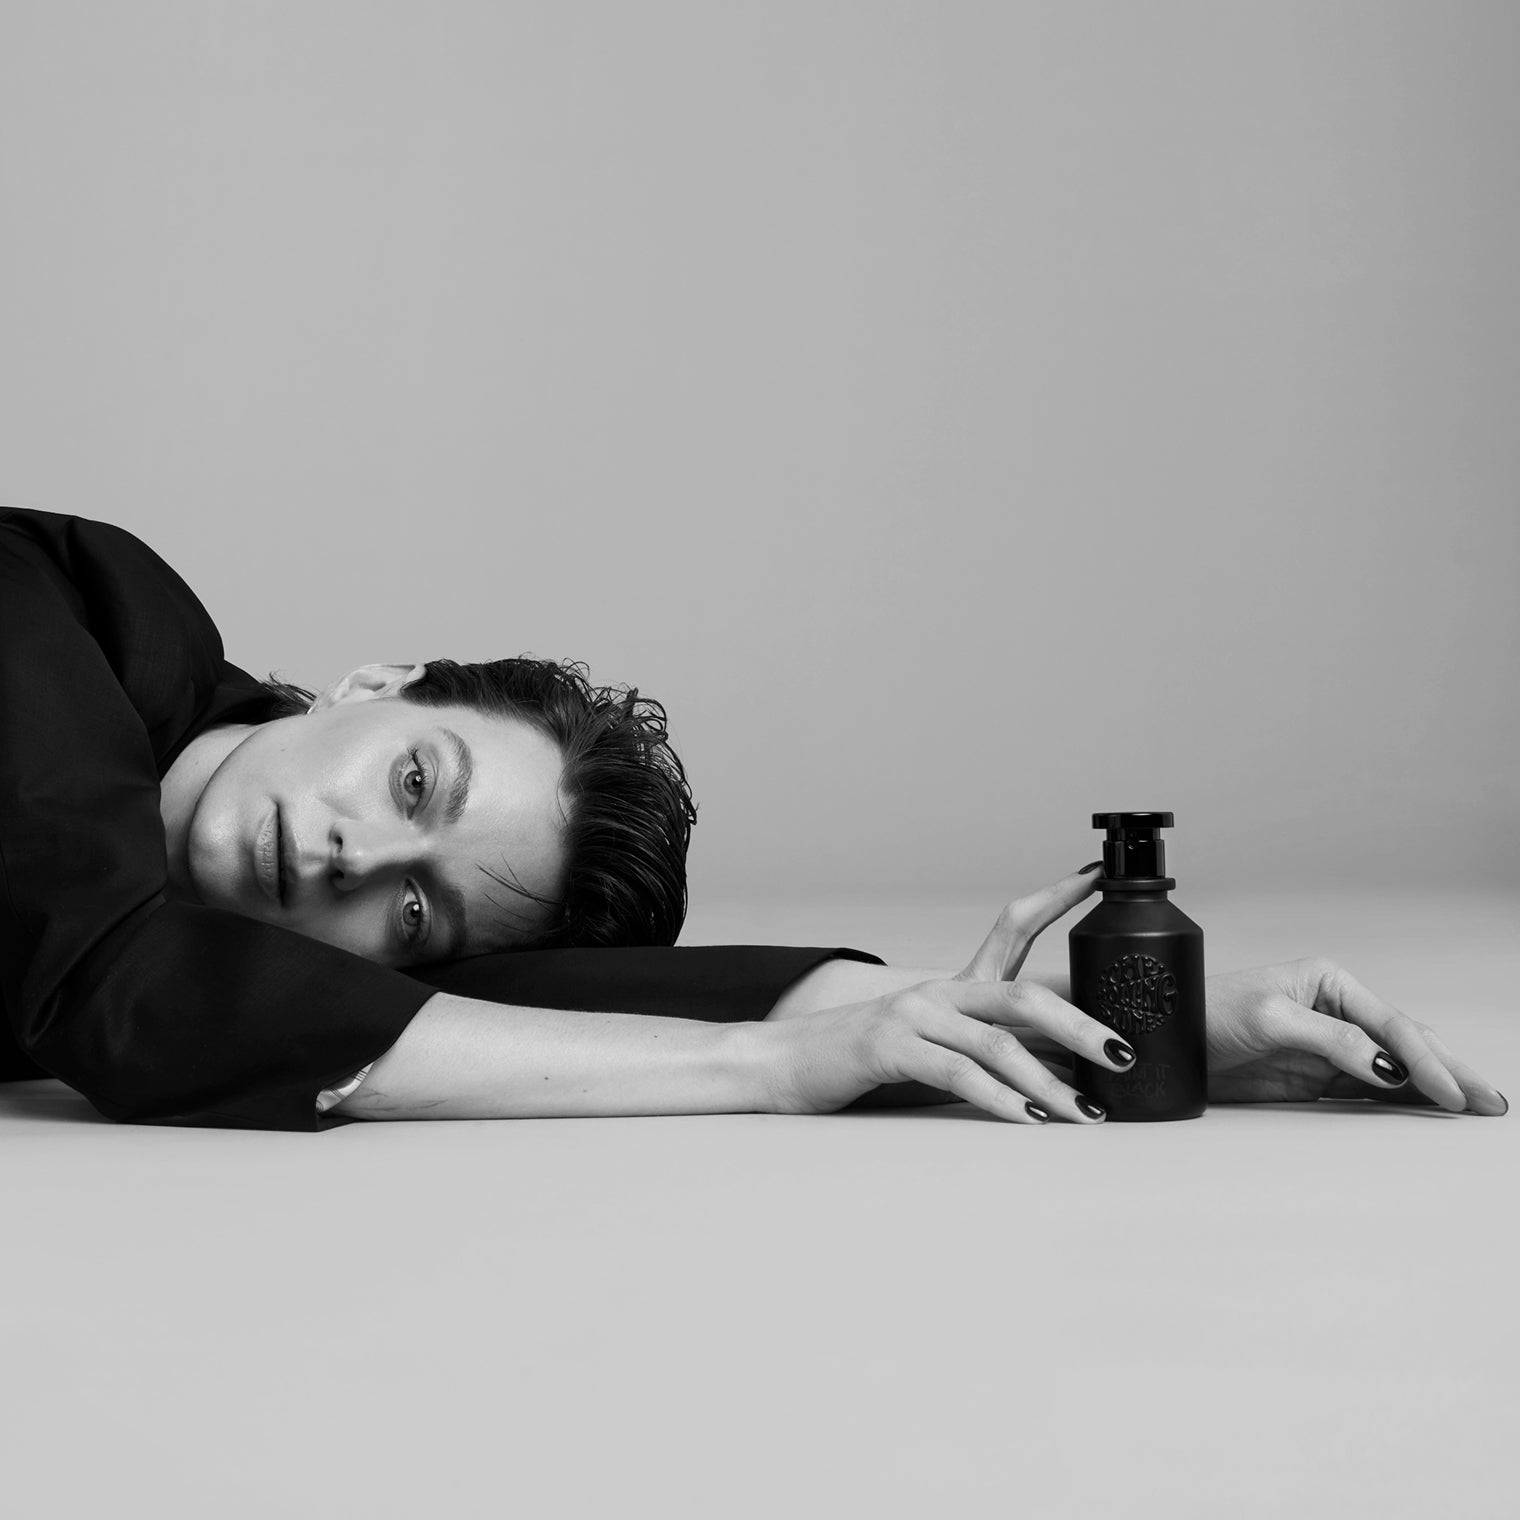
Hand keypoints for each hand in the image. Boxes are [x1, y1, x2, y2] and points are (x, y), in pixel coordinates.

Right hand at [762, 866, 1123, 1122]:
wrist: (783, 1063)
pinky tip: (1028, 1121)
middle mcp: (938, 990)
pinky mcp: (891, 1047)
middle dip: (1081, 1024)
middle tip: (1125, 1053)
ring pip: (998, 1042)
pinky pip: (958, 1073)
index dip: (1055, 897)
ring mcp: (914, 1015)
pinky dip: (1000, 1100)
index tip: (1095, 876)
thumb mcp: (931, 1046)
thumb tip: (1063, 1072)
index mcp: (954, 986)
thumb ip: (987, 1050)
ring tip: (1088, 1113)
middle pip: (1022, 995)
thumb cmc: (862, 1060)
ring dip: (1051, 1082)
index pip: (1012, 925)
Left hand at [1204, 958, 1507, 1114]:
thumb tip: (1385, 1065)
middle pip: (1405, 1045)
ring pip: (1395, 1070)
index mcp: (1329, 982)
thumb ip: (1328, 1040)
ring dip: (1434, 1089)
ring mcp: (1330, 1048)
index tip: (1449, 1092)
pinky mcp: (1316, 1077)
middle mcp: (1336, 1012)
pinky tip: (1428, 1112)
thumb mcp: (1268, 1018)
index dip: (1425, 1060)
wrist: (1163, 1039)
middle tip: (1489, 1101)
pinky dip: (1401, 1102)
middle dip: (1449, 1072)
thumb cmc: (1205, 1012)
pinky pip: (1368, 1091)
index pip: (1390, 1025)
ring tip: (1474, 1108)